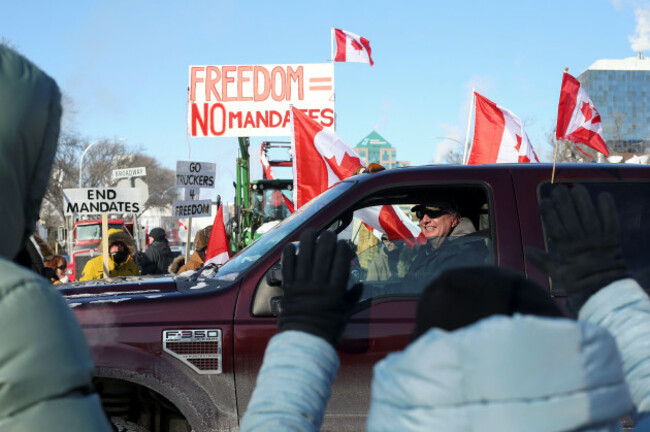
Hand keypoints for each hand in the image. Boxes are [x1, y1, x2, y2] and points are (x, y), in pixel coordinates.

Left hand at [278, 229, 362, 345]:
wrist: (304, 340)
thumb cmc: (327, 329)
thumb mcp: (345, 313)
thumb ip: (352, 297)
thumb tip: (360, 285)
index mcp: (335, 290)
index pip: (341, 260)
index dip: (344, 247)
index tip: (345, 244)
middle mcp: (318, 284)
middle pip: (323, 252)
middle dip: (328, 238)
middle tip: (330, 234)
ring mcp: (301, 284)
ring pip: (304, 253)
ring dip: (308, 239)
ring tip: (312, 231)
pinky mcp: (288, 286)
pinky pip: (287, 264)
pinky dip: (290, 253)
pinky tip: (293, 246)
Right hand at [525, 184, 628, 315]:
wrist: (604, 291)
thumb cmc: (578, 282)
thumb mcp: (557, 274)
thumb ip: (542, 261)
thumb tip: (527, 250)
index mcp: (566, 251)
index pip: (555, 228)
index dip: (549, 214)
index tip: (544, 201)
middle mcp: (582, 243)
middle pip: (571, 219)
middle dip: (564, 203)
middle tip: (558, 189)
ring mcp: (598, 241)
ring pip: (589, 218)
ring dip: (583, 202)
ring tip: (576, 187)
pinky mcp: (613, 240)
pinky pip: (611, 222)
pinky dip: (609, 209)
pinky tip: (604, 195)